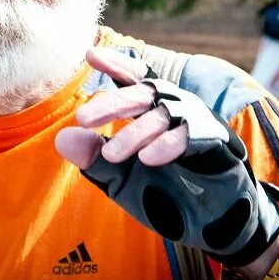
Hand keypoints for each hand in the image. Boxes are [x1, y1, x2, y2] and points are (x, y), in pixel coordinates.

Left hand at [55, 47, 278, 267]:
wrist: (209, 225)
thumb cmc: (165, 194)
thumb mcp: (122, 178)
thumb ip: (95, 159)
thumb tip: (61, 138)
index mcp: (152, 111)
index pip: (134, 79)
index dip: (116, 64)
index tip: (90, 54)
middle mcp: (175, 108)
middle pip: (143, 92)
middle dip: (112, 103)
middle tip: (83, 117)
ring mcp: (197, 122)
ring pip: (165, 112)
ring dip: (136, 131)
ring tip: (112, 154)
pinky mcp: (217, 142)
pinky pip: (191, 134)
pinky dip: (168, 144)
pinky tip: (148, 158)